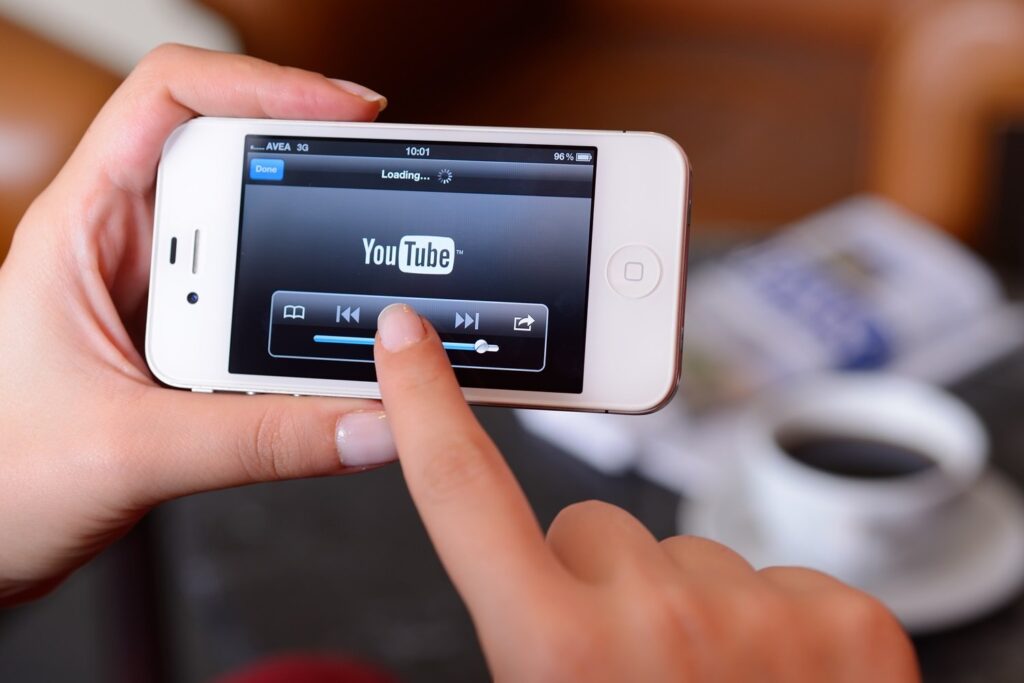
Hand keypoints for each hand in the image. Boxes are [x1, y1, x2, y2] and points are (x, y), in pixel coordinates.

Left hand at [0, 45, 397, 603]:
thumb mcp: (130, 452)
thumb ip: (260, 442)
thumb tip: (371, 420)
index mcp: (83, 230)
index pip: (170, 100)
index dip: (263, 83)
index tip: (344, 112)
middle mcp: (124, 247)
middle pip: (233, 159)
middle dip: (310, 171)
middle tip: (375, 191)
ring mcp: (158, 293)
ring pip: (254, 238)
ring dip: (308, 262)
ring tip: (359, 281)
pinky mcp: (183, 339)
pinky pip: (258, 305)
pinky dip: (302, 320)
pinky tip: (328, 348)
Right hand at [373, 303, 919, 681]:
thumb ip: (517, 633)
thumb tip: (507, 575)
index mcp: (554, 653)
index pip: (463, 494)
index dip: (426, 407)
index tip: (406, 339)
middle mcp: (654, 620)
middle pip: (591, 530)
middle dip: (595, 585)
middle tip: (622, 673)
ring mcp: (761, 613)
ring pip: (685, 556)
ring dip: (685, 610)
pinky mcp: (848, 619)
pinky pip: (772, 575)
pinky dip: (767, 622)